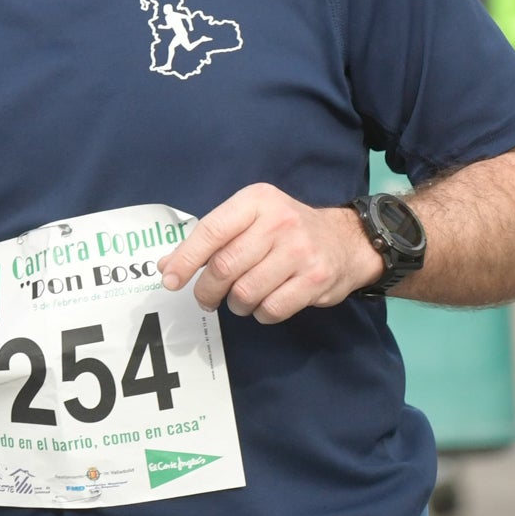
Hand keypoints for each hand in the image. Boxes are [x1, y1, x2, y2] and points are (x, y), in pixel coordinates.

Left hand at [161, 187, 382, 322]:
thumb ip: (210, 240)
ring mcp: (300, 251)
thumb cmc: (286, 230)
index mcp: (256, 201)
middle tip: (206, 299)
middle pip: (225, 267)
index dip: (185, 260)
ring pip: (245, 293)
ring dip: (236, 304)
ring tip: (242, 298)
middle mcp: (279, 222)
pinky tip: (266, 304)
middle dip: (207, 291)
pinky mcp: (315, 279)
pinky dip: (261, 314)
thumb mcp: (250, 220)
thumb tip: (168, 267)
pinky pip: (271, 309)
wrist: (346, 240)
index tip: (170, 281)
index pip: (211, 231)